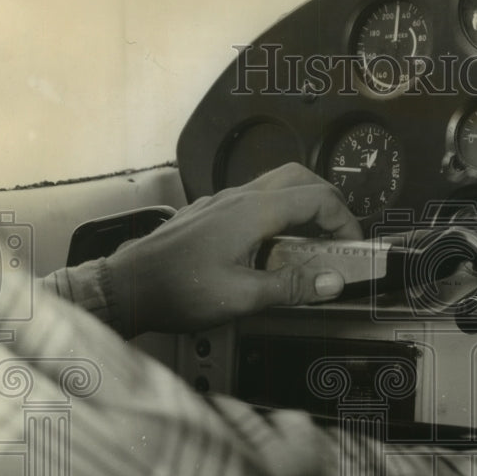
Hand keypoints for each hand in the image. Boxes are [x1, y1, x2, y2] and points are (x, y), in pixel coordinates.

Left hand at [107, 164, 361, 335]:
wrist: (125, 287)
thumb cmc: (174, 290)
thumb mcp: (243, 297)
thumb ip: (293, 287)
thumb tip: (331, 282)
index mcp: (252, 212)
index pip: (317, 198)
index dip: (344, 221)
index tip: (350, 247)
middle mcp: (238, 199)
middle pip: (300, 178)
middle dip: (329, 202)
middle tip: (339, 234)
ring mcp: (222, 203)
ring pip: (277, 185)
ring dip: (303, 206)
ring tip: (312, 242)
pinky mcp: (211, 214)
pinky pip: (255, 200)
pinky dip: (278, 214)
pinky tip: (274, 247)